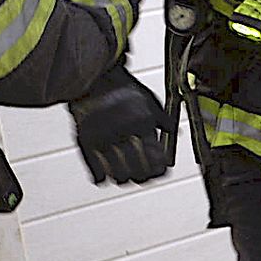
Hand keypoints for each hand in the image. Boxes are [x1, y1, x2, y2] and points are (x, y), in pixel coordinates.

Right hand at [68, 64, 173, 184]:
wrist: (95, 81)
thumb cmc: (124, 91)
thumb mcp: (150, 101)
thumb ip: (162, 120)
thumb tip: (174, 132)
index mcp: (142, 123)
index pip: (155, 158)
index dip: (159, 170)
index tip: (160, 171)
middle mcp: (124, 133)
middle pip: (138, 171)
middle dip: (144, 177)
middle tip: (144, 177)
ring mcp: (104, 139)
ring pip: (118, 175)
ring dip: (124, 179)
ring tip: (126, 176)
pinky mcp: (86, 142)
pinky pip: (96, 171)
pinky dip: (102, 177)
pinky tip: (106, 176)